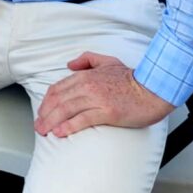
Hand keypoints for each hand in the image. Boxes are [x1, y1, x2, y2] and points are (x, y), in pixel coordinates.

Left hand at [34, 52, 174, 137]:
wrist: (154, 89)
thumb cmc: (132, 78)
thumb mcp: (107, 61)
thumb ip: (86, 60)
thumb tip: (70, 65)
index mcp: (85, 75)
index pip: (58, 88)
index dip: (46, 101)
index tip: (41, 111)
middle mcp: (88, 86)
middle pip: (58, 100)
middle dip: (45, 114)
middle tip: (38, 125)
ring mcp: (97, 99)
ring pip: (66, 110)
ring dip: (52, 122)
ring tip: (44, 131)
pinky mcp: (107, 112)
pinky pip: (83, 119)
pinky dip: (69, 126)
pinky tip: (60, 132)